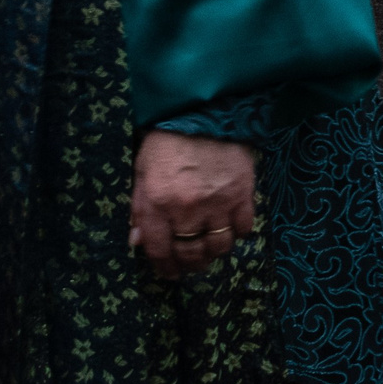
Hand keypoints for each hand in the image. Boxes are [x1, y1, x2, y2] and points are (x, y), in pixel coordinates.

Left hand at [129, 131, 256, 280]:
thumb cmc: (167, 139)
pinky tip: (232, 229)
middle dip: (189, 265)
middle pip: (190, 253)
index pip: (159, 250)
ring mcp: (218, 203)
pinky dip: (239, 233)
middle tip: (190, 265)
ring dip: (214, 253)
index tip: (168, 272)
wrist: (205, 110)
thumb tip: (138, 241)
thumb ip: (139, 208)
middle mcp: (187, 210)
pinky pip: (244, 226)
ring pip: (219, 245)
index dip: (164, 267)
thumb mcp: (142, 171)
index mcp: (157, 204)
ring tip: (211, 250)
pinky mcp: (243, 193)